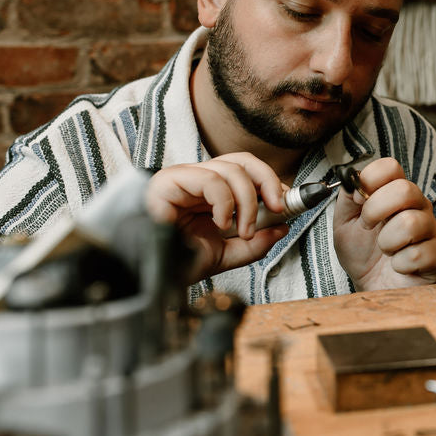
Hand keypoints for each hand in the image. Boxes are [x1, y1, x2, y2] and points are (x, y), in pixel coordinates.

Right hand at [146, 152, 290, 282]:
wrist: (144, 275)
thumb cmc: (176, 262)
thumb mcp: (225, 256)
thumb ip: (254, 244)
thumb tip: (282, 227)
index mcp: (211, 194)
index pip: (248, 172)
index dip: (272, 184)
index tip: (290, 205)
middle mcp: (199, 181)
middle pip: (243, 161)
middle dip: (268, 181)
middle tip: (279, 208)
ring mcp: (183, 179)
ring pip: (230, 168)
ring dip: (248, 201)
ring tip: (242, 229)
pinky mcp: (169, 182)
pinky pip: (209, 179)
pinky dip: (225, 202)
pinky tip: (220, 223)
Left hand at [333, 157, 435, 290]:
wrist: (373, 287)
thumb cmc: (363, 254)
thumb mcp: (345, 223)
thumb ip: (347, 198)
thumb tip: (355, 182)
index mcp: (395, 193)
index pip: (390, 167)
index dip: (370, 180)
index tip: (359, 201)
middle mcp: (417, 206)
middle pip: (405, 189)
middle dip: (376, 210)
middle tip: (368, 226)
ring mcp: (431, 229)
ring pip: (410, 223)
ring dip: (387, 242)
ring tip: (386, 250)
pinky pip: (417, 254)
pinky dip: (399, 264)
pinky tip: (399, 266)